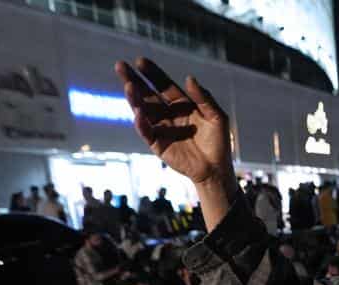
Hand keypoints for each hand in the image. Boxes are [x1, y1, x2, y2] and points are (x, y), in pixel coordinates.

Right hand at [116, 59, 233, 189]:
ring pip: (143, 111)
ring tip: (129, 86)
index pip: (163, 85)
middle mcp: (168, 113)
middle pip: (147, 94)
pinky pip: (147, 132)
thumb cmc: (219, 142)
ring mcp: (161, 128)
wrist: (216, 169)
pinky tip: (138, 113)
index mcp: (181, 104)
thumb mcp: (216, 116)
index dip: (152, 73)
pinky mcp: (158, 144)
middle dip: (134, 80)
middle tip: (120, 66)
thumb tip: (189, 78)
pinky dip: (141, 124)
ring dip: (135, 99)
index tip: (140, 61)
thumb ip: (204, 98)